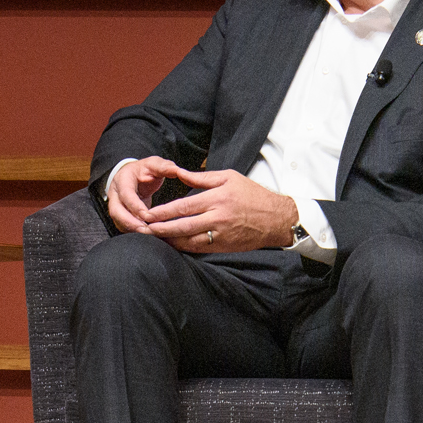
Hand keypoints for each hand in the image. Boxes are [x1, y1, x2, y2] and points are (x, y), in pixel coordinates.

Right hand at [104, 156, 183, 233]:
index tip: (147, 215)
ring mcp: (115, 206)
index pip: (126, 194)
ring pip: (119, 221)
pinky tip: (147, 236)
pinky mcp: (120, 215)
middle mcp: (115, 194)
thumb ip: (165, 167)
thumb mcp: (154, 164)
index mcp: (122, 180)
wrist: (133, 176)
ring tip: (148, 235)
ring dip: (132, 230)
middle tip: (146, 231)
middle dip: (130, 223)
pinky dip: (134, 233)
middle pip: (116, 212)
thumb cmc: (144, 170)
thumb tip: (177, 170)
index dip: (135, 206)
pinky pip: (123, 226)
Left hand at [140, 166, 297, 251]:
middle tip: (145, 229)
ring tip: (155, 238)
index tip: (149, 215)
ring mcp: (222, 234)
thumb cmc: (253, 194)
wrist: (277, 218)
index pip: (184, 206)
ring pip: (190, 240)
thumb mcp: (229, 177)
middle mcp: (218, 217)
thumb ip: (202, 178)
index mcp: (218, 198)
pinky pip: (200, 249)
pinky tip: (174, 245)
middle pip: (183, 225)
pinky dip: (185, 248)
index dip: (164, 212)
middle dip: (162, 228)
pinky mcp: (225, 246)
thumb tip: (180, 173)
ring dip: (171, 241)